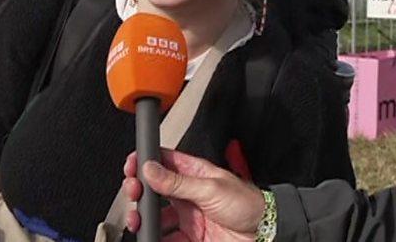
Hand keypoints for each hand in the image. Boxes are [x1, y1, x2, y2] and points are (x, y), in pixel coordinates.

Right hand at [123, 149, 265, 241]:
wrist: (264, 232)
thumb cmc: (248, 203)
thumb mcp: (211, 188)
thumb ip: (178, 181)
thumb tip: (151, 169)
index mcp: (194, 173)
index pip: (164, 163)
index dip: (146, 162)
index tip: (131, 166)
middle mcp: (188, 194)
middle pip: (155, 190)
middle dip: (139, 191)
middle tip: (133, 193)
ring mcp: (188, 217)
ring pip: (156, 216)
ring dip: (143, 217)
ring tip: (137, 219)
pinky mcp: (190, 237)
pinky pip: (166, 238)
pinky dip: (154, 238)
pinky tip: (150, 236)